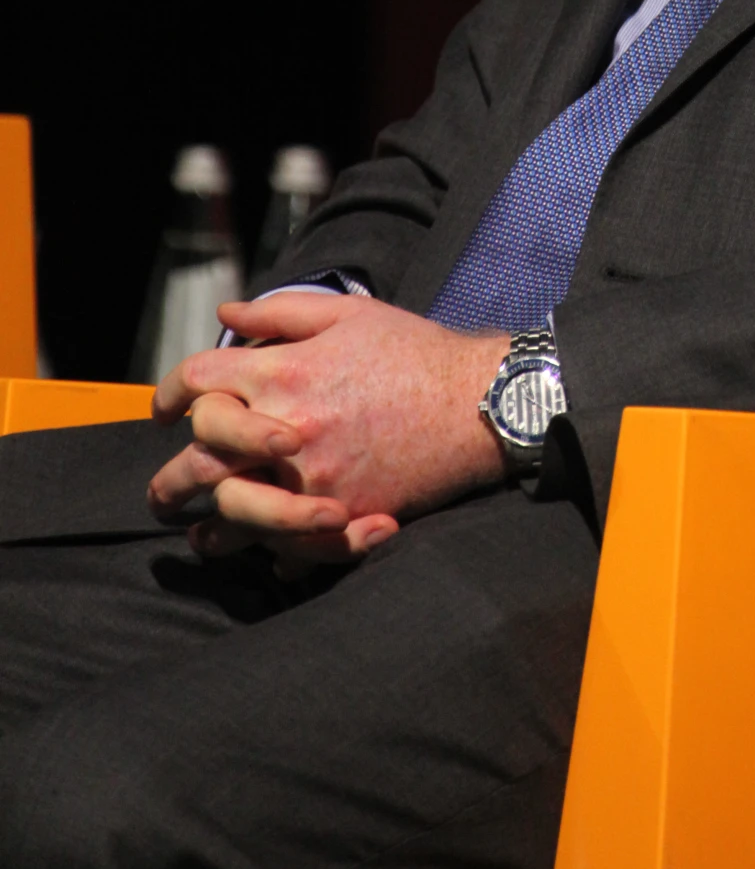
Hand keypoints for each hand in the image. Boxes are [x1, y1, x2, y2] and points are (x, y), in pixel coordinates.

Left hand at [147, 292, 509, 570]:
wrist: (476, 401)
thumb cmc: (414, 351)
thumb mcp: (348, 315)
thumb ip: (280, 313)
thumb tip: (226, 316)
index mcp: (284, 372)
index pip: (196, 382)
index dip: (168, 393)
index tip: (164, 412)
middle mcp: (288, 428)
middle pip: (197, 460)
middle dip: (170, 481)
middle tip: (165, 494)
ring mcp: (313, 477)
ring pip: (232, 518)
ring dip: (210, 533)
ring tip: (202, 538)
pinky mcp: (343, 514)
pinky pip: (289, 549)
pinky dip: (274, 555)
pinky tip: (268, 553)